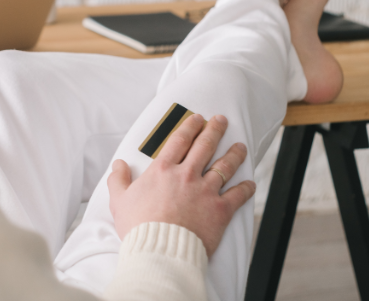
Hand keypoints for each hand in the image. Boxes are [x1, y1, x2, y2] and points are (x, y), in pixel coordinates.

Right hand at [107, 114, 255, 256]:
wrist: (161, 249)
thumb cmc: (139, 226)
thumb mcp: (119, 201)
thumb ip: (118, 180)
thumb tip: (118, 165)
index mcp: (163, 170)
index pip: (179, 140)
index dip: (189, 127)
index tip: (197, 119)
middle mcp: (186, 175)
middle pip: (204, 146)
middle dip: (214, 130)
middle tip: (221, 120)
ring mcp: (205, 191)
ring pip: (225, 166)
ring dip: (234, 154)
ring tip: (240, 146)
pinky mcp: (220, 210)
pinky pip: (237, 195)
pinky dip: (246, 188)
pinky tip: (250, 184)